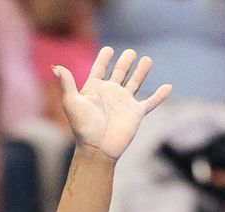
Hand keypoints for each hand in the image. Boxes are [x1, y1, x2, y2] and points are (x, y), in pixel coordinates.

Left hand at [52, 47, 171, 159]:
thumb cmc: (82, 127)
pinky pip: (150, 102)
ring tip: (146, 59)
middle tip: (130, 52)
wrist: (97, 148)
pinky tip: (168, 87)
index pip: (99, 69)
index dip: (103, 59)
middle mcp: (110, 94)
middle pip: (119, 73)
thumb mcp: (72, 103)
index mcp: (94, 89)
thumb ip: (67, 84)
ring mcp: (124, 103)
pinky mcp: (135, 113)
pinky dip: (159, 96)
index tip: (108, 50)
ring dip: (141, 71)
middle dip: (125, 62)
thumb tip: (56, 67)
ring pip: (135, 82)